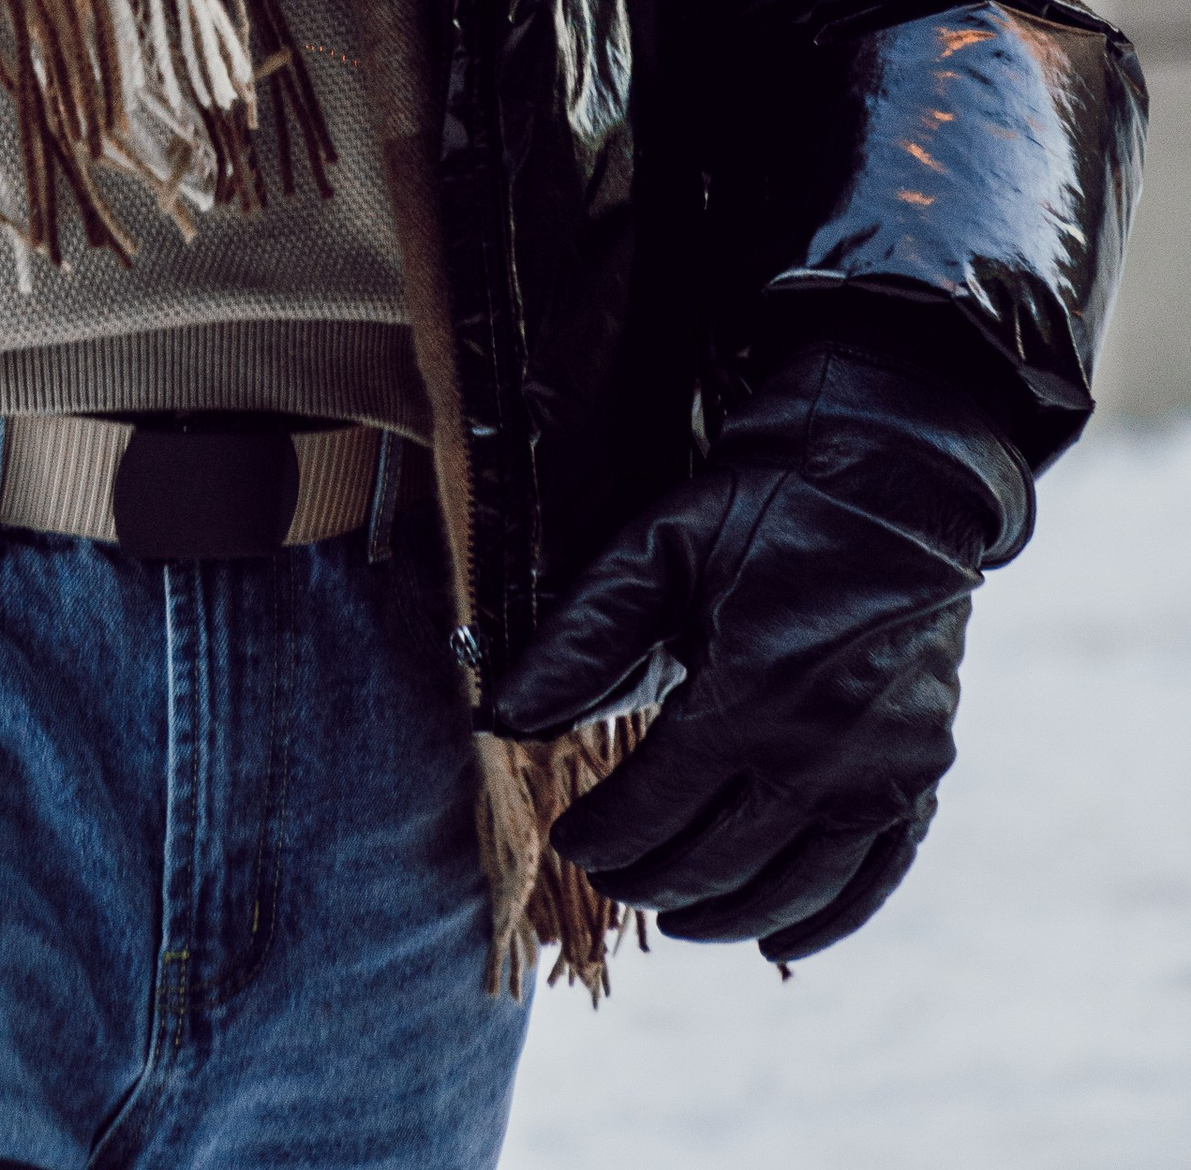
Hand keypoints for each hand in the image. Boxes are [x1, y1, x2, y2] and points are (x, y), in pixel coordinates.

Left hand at [491, 343, 1030, 965]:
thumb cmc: (764, 504)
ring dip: (722, 912)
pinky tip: (776, 941)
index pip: (654, 808)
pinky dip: (825, 921)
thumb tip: (497, 718)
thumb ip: (579, 639)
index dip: (601, 836)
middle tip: (607, 875)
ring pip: (790, 886)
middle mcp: (821, 748)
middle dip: (650, 879)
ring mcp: (882, 771)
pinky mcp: (922, 773)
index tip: (567, 841)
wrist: (892, 479)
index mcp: (747, 690)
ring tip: (673, 911)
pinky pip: (874, 878)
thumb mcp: (657, 549)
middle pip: (717, 860)